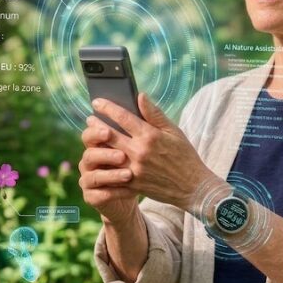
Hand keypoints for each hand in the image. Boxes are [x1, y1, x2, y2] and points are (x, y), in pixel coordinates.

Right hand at [78, 125, 138, 224]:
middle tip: (122, 155)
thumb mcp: (147, 140)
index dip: (97, 130)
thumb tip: (142, 95)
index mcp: (99, 143)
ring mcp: (89, 178)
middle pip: (90, 153)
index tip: (108, 130)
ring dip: (110, 175)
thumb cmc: (144, 160)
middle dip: (104, 153)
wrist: (142, 190)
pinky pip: (98, 195)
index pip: (92, 133)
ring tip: (129, 175)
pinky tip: (128, 192)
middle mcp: (91, 160)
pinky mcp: (93, 196)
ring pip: (92, 175)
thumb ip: (144, 119)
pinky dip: (112, 193)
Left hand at [89, 93, 221, 210]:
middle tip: (89, 119)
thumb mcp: (174, 131)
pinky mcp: (134, 185)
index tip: (97, 102)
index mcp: (150, 136)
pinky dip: (102, 170)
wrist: (193, 186)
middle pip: (110, 135)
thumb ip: (154, 114)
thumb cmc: (185, 155)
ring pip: (107, 156)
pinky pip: (112, 177)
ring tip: (90, 139)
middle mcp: (140, 152)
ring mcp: (135, 170)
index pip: (123, 117)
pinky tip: (95, 163)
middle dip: (96, 125)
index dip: (107, 108)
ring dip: (96, 146)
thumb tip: (140, 96)